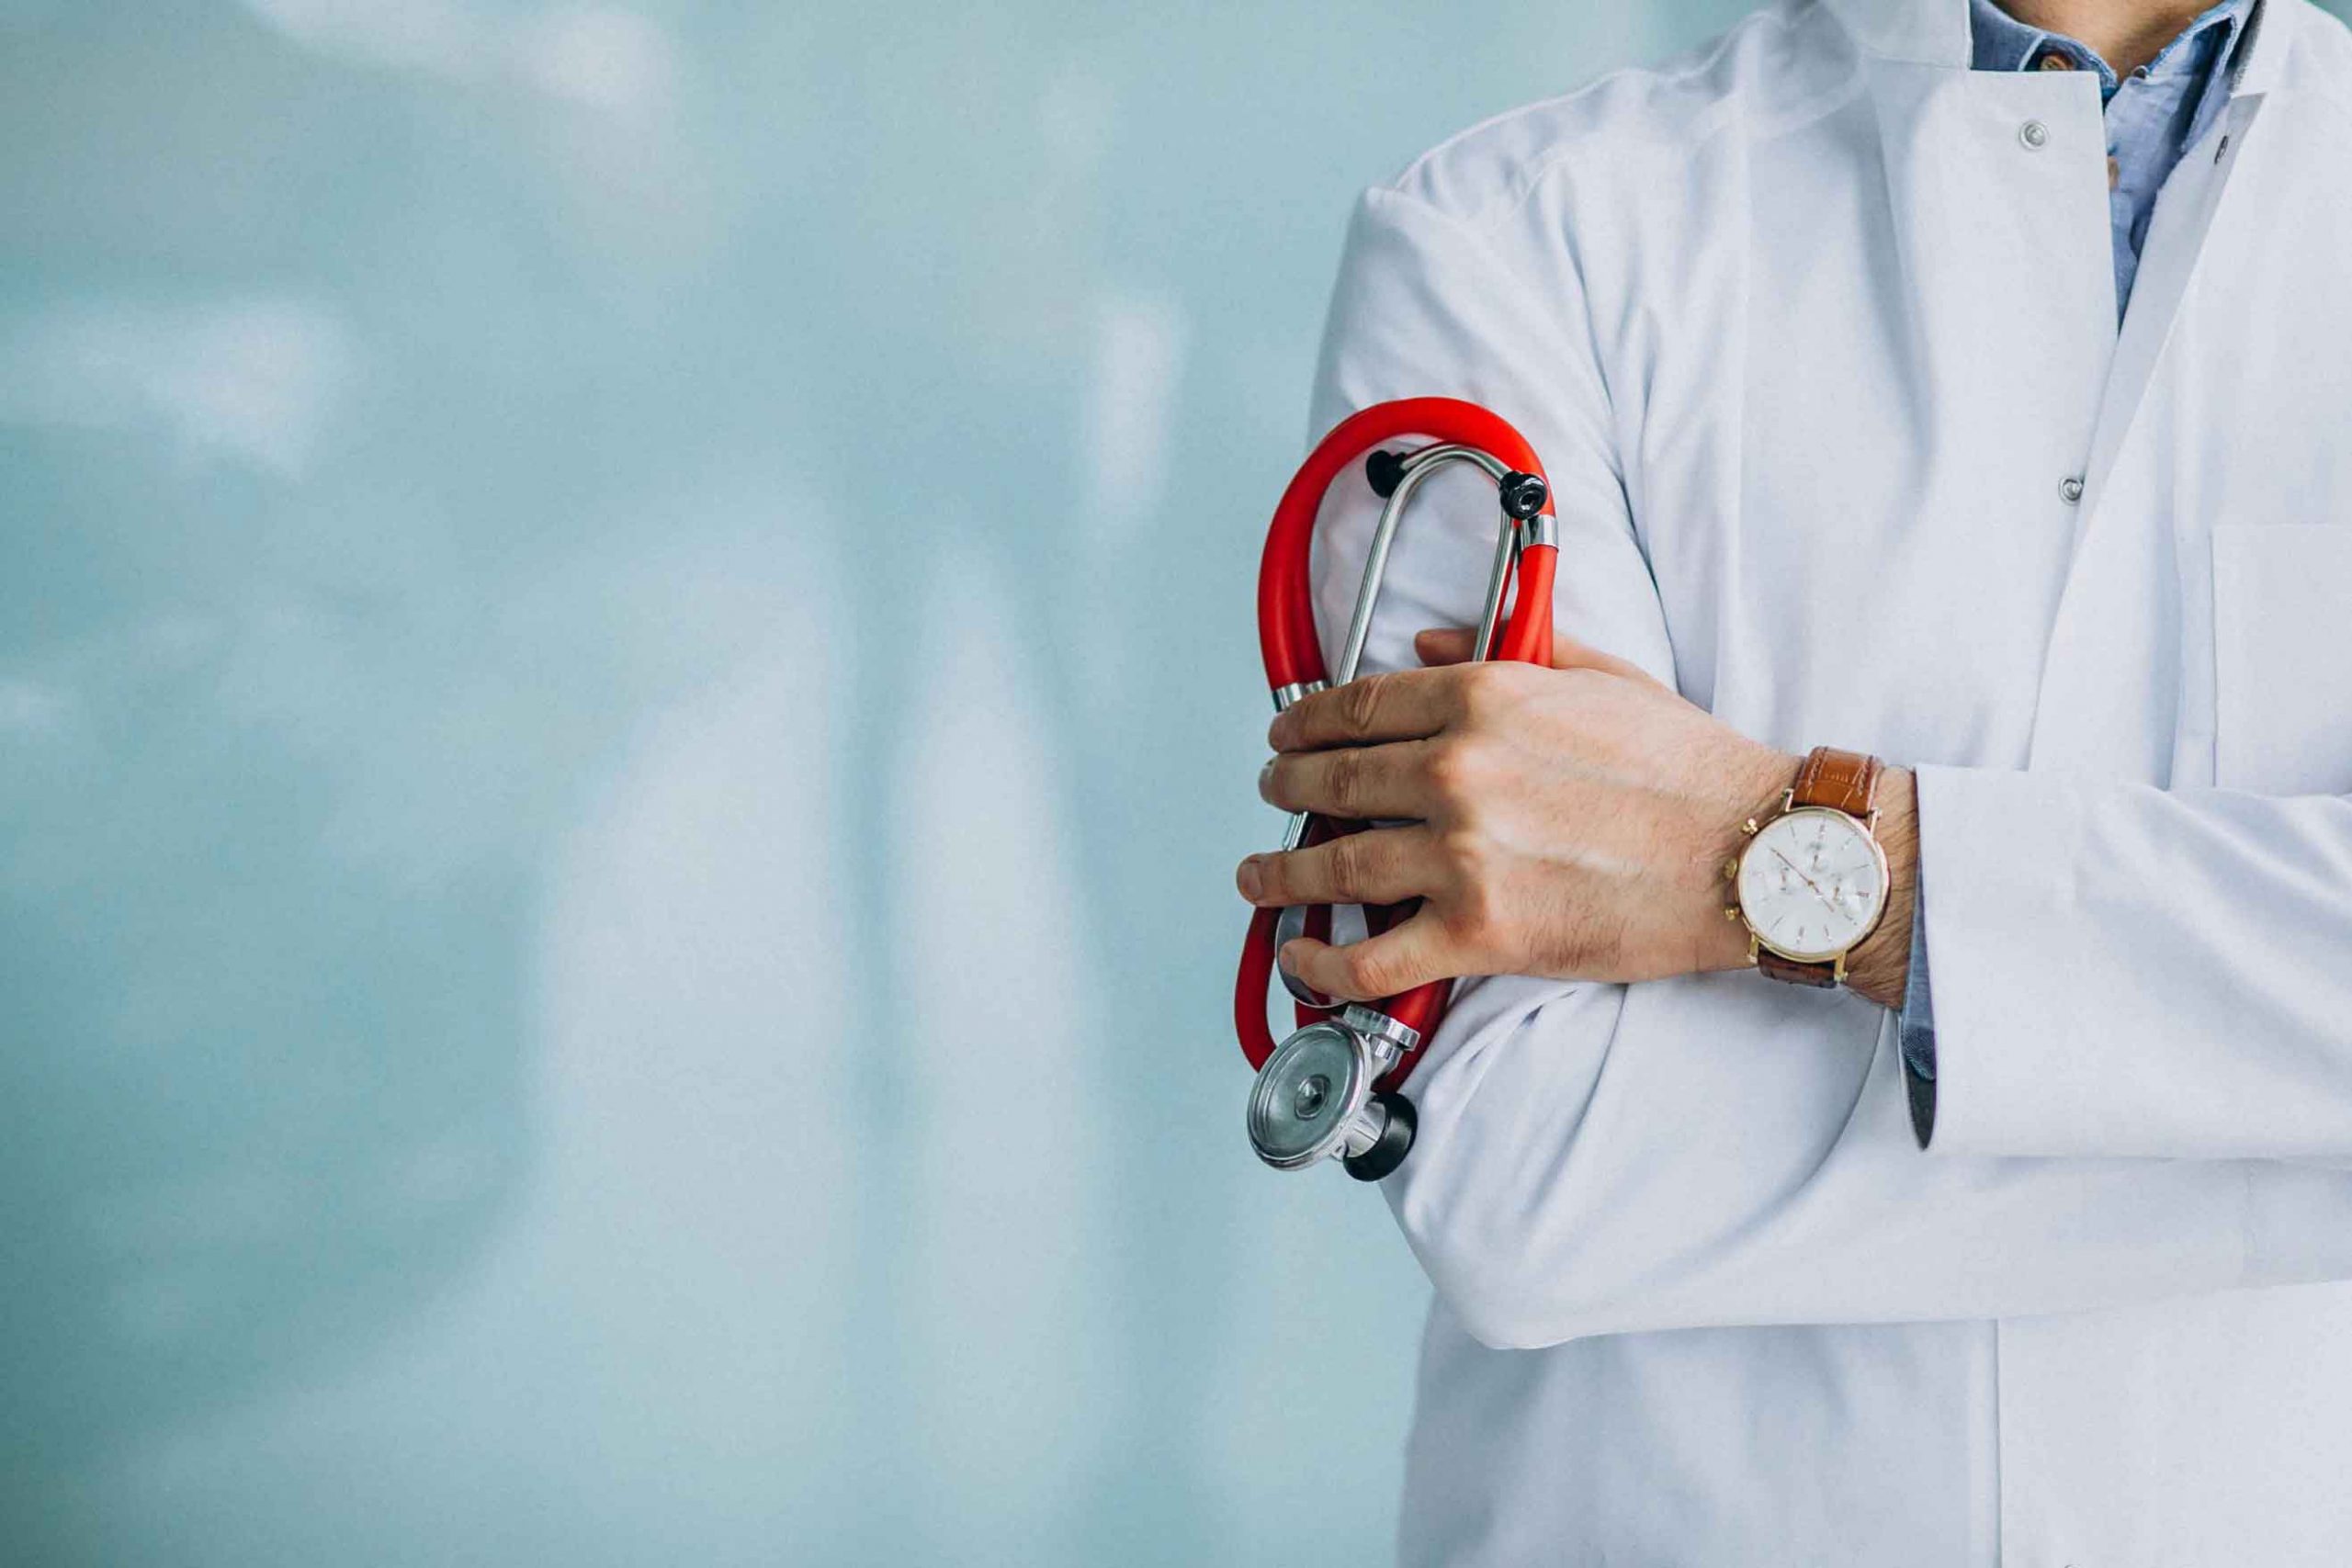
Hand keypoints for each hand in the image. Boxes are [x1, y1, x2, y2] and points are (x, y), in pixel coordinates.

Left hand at [1236, 628, 1914, 1007]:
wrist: (1752, 854)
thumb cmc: (1690, 771)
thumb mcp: (1600, 677)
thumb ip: (1507, 651)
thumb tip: (1429, 640)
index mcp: (1484, 700)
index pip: (1359, 706)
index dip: (1305, 721)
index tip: (1286, 732)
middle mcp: (1458, 772)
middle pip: (1331, 779)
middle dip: (1285, 786)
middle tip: (1272, 793)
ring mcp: (1462, 857)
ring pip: (1332, 867)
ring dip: (1280, 872)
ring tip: (1260, 874)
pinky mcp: (1479, 934)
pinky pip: (1369, 958)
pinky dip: (1321, 964)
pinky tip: (1300, 957)